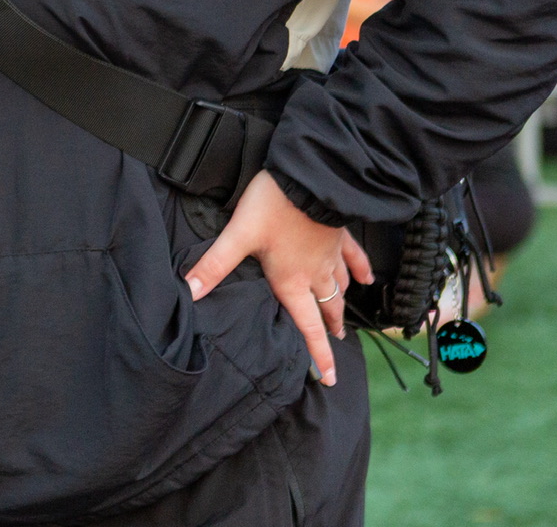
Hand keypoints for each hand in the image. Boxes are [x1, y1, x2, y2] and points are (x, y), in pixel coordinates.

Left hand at [181, 170, 372, 386]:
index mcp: (291, 280)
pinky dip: (362, 270)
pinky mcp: (339, 235)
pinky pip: (355, 258)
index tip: (329, 378)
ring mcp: (331, 255)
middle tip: (336, 344)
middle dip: (330, 331)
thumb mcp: (238, 235)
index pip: (307, 327)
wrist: (309, 178)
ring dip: (342, 305)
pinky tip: (367, 280)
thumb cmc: (272, 207)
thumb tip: (189, 291)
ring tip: (342, 320)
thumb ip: (214, 265)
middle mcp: (315, 274)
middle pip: (327, 310)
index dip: (319, 355)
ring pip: (341, 287)